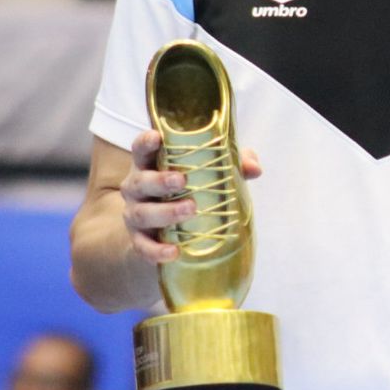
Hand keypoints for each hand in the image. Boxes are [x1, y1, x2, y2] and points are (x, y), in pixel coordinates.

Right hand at [121, 130, 261, 264]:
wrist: (167, 225)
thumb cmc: (191, 186)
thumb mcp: (209, 170)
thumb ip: (233, 163)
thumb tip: (254, 168)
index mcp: (150, 164)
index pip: (140, 148)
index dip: (146, 142)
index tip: (157, 137)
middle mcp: (136, 187)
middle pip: (139, 182)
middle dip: (159, 181)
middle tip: (182, 180)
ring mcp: (135, 214)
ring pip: (141, 214)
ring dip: (164, 213)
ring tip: (189, 210)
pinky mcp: (138, 239)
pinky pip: (142, 247)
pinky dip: (156, 251)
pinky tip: (174, 252)